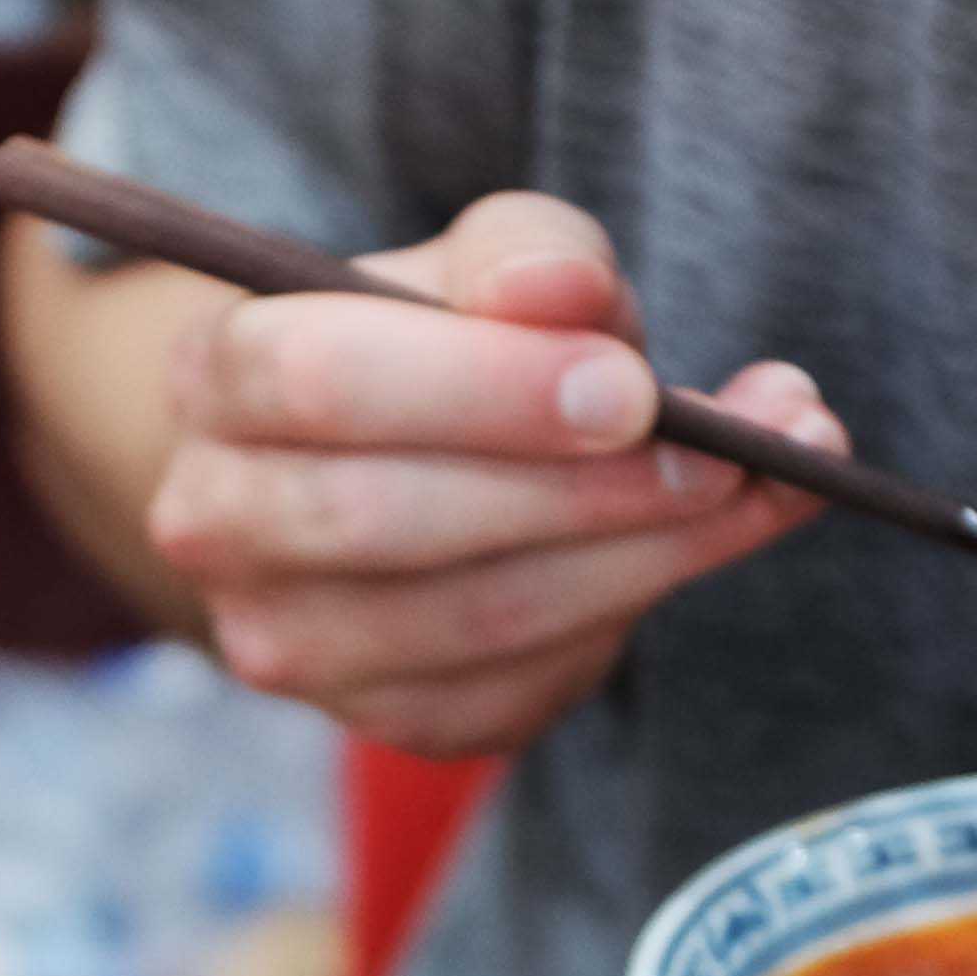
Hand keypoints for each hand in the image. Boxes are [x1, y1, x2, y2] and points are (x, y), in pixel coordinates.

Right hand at [143, 192, 847, 757]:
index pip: (319, 382)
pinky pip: (517, 685)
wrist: (390, 469)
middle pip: (385, 519)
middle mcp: (219, 523)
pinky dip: (628, 615)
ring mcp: (292, 643)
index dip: (483, 389)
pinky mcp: (386, 720)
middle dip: (575, 490)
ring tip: (757, 487)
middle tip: (720, 457)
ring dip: (636, 558)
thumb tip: (567, 291)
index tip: (629, 386)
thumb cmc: (439, 347)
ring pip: (470, 619)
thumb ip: (526, 256)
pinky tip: (699, 545)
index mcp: (219, 377)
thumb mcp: (482, 267)